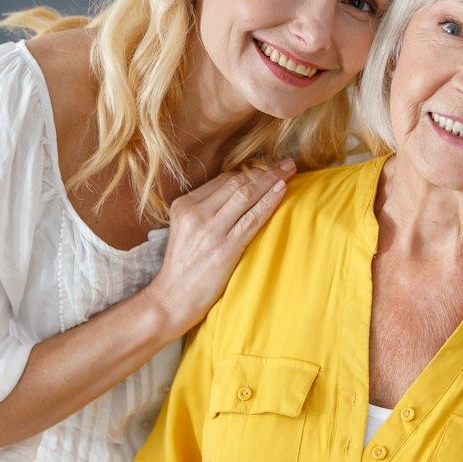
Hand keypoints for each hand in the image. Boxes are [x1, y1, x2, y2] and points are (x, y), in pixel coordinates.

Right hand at [142, 160, 293, 335]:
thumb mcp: (184, 230)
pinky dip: (270, 202)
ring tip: (289, 171)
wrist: (173, 298)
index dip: (248, 170)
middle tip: (286, 163)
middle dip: (264, 169)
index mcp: (184, 205)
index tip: (267, 165)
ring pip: (246, 195)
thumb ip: (203, 212)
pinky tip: (282, 191)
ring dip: (271, 180)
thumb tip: (235, 195)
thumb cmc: (183, 267)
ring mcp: (211, 230)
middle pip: (236, 182)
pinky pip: (253, 218)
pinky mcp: (225, 248)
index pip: (222, 180)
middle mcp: (196, 213)